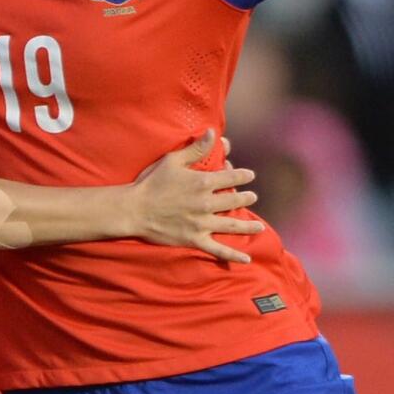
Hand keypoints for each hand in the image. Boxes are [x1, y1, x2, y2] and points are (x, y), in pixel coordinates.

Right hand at [130, 129, 261, 263]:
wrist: (134, 209)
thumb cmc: (152, 182)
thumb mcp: (173, 160)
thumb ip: (196, 149)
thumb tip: (213, 133)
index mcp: (203, 183)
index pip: (231, 178)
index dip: (242, 176)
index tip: (249, 175)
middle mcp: (207, 204)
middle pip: (233, 200)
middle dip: (246, 198)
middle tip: (252, 197)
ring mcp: (202, 224)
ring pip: (231, 225)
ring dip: (247, 225)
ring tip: (259, 225)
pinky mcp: (195, 239)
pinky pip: (218, 250)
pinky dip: (233, 256)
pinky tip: (246, 260)